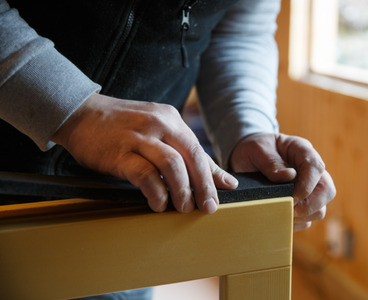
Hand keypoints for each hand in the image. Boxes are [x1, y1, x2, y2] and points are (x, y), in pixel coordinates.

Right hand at [52, 93, 237, 212]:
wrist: (80, 113)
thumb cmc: (121, 125)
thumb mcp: (156, 129)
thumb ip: (184, 150)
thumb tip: (221, 177)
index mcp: (170, 118)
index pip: (198, 149)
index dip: (212, 174)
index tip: (220, 193)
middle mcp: (158, 124)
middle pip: (191, 156)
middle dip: (204, 186)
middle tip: (208, 207)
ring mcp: (139, 137)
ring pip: (172, 165)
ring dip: (182, 191)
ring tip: (183, 208)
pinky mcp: (119, 152)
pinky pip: (145, 175)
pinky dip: (156, 193)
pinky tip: (158, 203)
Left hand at [230, 133, 335, 230]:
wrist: (245, 158)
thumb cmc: (253, 150)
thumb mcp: (256, 149)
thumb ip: (270, 161)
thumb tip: (288, 176)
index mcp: (302, 150)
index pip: (316, 167)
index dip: (307, 185)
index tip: (291, 196)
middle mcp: (310, 170)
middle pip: (327, 191)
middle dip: (309, 205)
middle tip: (287, 209)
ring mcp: (308, 188)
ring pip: (319, 209)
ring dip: (301, 216)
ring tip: (279, 212)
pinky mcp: (301, 204)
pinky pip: (306, 220)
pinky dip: (293, 223)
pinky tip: (277, 217)